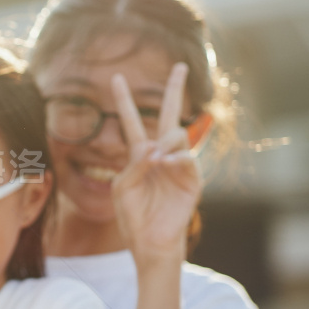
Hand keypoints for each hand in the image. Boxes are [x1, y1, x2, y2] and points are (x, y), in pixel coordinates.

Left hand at [110, 63, 201, 263]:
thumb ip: (133, 165)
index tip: (116, 77)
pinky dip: (175, 159)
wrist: (150, 242)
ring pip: (177, 135)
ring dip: (165, 143)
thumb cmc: (133, 216)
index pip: (132, 122)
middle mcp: (160, 155)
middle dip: (174, 91)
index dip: (125, 100)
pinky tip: (166, 165)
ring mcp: (178, 165)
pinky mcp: (192, 179)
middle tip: (179, 66)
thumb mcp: (122, 188)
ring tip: (156, 160)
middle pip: (168, 116)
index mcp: (138, 155)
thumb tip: (154, 148)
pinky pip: (186, 158)